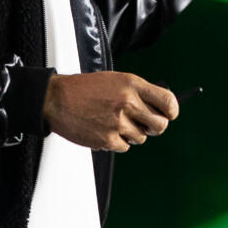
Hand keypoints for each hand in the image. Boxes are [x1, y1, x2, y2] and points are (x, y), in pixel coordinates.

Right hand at [42, 72, 178, 151]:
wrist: (56, 99)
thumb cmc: (83, 89)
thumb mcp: (115, 80)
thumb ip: (137, 92)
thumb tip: (158, 108)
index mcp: (132, 84)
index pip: (168, 101)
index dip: (171, 111)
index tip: (169, 114)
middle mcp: (128, 103)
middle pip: (160, 125)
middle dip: (154, 127)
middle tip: (144, 124)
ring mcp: (118, 123)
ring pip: (141, 138)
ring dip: (131, 134)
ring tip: (113, 122)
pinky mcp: (108, 139)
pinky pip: (124, 147)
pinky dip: (116, 142)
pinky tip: (103, 129)